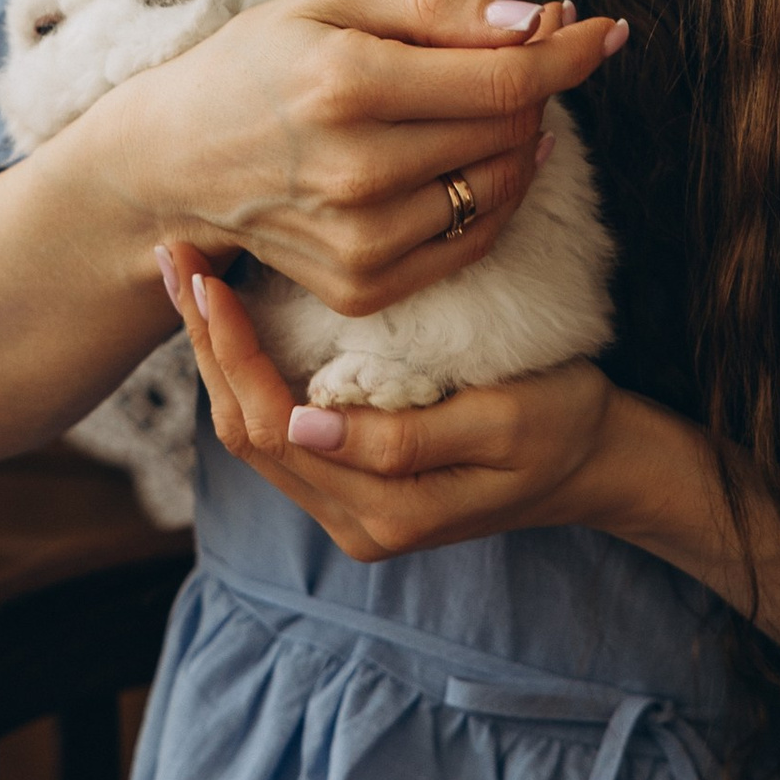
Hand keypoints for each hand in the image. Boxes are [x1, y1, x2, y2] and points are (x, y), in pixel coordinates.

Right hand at [98, 0, 627, 322]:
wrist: (175, 158)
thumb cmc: (257, 62)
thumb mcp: (331, 0)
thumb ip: (438, 6)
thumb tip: (539, 22)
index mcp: (347, 84)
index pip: (504, 80)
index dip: (570, 54)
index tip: (607, 30)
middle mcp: (356, 171)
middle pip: (509, 130)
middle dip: (537, 87)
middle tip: (529, 53)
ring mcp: (359, 240)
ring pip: (499, 188)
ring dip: (515, 142)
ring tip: (482, 105)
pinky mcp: (360, 286)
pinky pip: (471, 242)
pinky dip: (488, 197)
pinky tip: (465, 159)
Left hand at [157, 247, 637, 559]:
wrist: (601, 464)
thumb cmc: (566, 425)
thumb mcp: (507, 421)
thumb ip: (406, 437)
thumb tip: (303, 423)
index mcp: (383, 512)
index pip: (272, 426)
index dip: (231, 351)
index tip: (209, 277)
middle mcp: (353, 523)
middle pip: (243, 431)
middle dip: (205, 344)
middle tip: (177, 257)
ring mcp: (349, 510)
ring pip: (249, 432)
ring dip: (216, 355)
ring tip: (189, 276)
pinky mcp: (352, 485)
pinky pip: (278, 432)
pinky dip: (246, 371)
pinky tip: (233, 318)